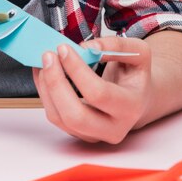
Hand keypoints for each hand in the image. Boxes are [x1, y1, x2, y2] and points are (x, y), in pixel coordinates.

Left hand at [32, 36, 151, 143]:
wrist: (138, 97)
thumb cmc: (135, 74)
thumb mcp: (139, 52)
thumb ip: (116, 45)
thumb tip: (88, 49)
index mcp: (131, 107)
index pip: (98, 93)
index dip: (76, 69)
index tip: (63, 48)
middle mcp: (114, 128)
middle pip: (75, 115)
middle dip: (55, 83)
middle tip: (48, 56)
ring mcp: (94, 135)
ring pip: (59, 118)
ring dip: (46, 87)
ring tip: (44, 61)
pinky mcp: (77, 133)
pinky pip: (54, 116)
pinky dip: (43, 92)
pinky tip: (42, 72)